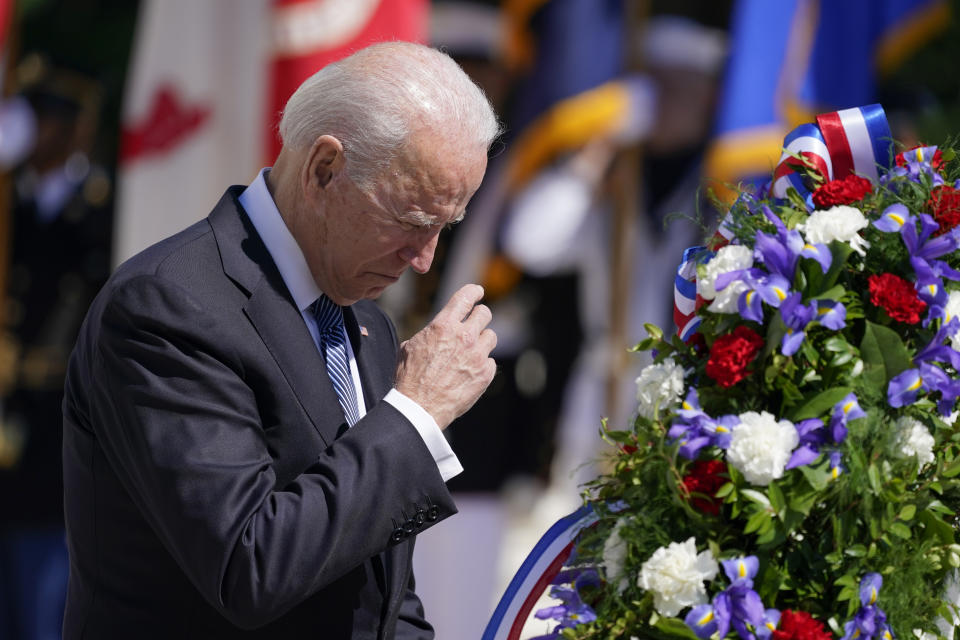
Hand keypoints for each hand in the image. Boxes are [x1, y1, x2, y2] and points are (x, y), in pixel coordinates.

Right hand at [395, 283, 496, 429]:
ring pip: (491, 336)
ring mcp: (477, 355)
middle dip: (479, 316)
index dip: (474, 291)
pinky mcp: (485, 373)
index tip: (477, 292)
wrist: (420, 408)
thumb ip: (428, 333)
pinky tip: (469, 372)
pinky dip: (482, 364)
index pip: (466, 297)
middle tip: (474, 323)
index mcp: (443, 325)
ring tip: (470, 352)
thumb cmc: (410, 378)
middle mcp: (464, 337)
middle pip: (484, 313)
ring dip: (481, 341)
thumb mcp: (410, 347)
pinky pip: (490, 361)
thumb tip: (433, 331)